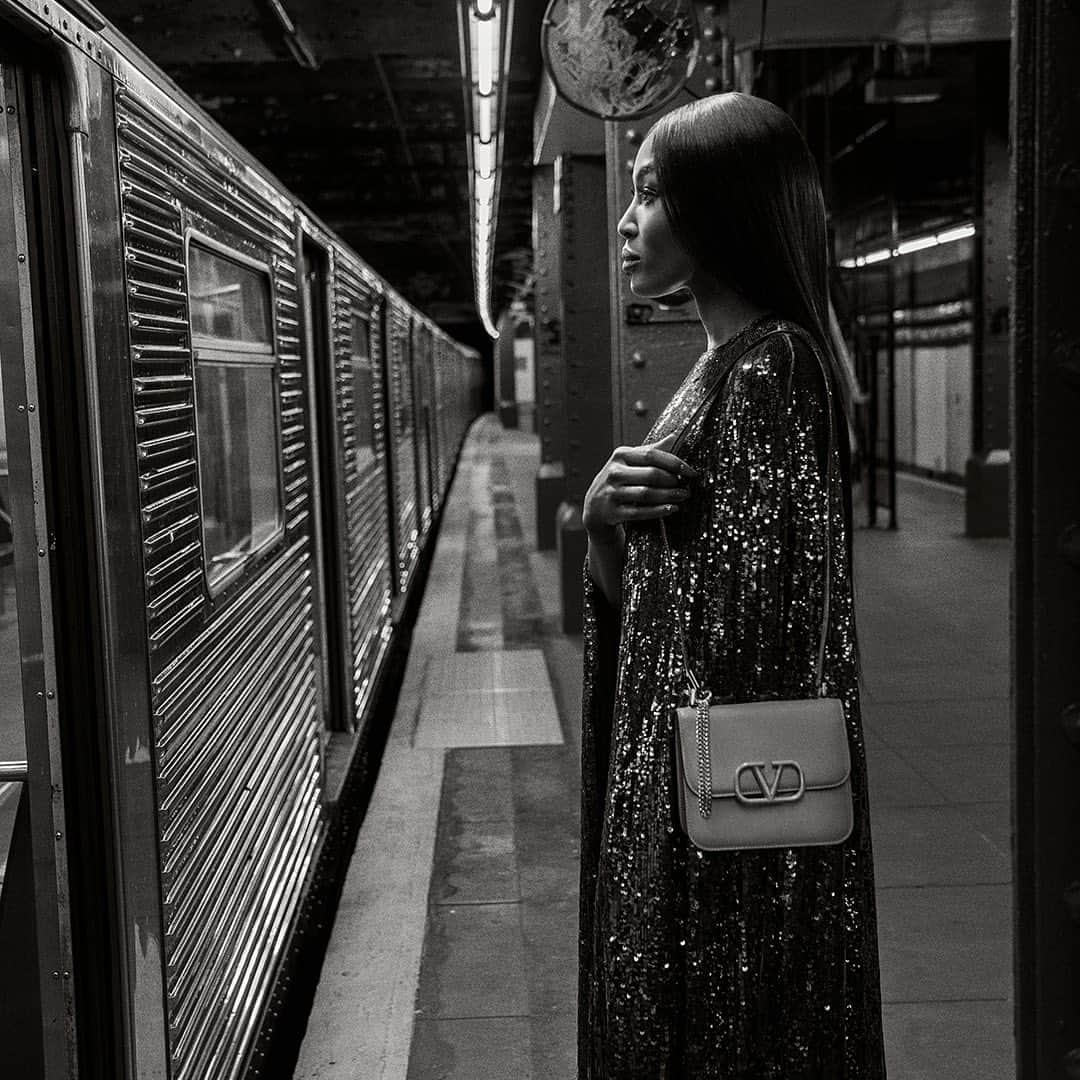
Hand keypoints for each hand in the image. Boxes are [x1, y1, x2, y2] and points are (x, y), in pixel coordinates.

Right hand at [583, 432, 698, 540]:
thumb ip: (652, 450)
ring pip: (646, 494)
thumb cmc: (619, 480)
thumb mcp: (630, 461)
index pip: (652, 455)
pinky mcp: (613, 512)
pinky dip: (658, 511)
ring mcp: (612, 492)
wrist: (595, 506)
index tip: (691, 471)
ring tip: (683, 497)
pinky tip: (671, 509)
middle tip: (687, 487)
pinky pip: (640, 512)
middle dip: (673, 481)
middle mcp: (614, 472)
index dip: (674, 463)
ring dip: (669, 496)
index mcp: (621, 455)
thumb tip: (676, 435)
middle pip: (651, 474)